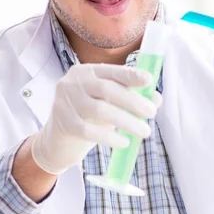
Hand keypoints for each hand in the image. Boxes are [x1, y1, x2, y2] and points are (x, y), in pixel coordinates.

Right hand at [29, 63, 161, 174]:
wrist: (57, 142)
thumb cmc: (88, 117)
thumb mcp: (108, 104)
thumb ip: (130, 98)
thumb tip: (156, 98)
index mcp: (85, 72)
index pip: (111, 70)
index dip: (130, 75)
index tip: (149, 80)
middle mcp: (72, 82)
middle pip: (106, 88)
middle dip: (133, 101)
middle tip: (151, 113)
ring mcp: (64, 102)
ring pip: (100, 109)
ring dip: (126, 121)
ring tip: (144, 131)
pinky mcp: (63, 124)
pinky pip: (89, 130)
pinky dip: (109, 137)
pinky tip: (123, 142)